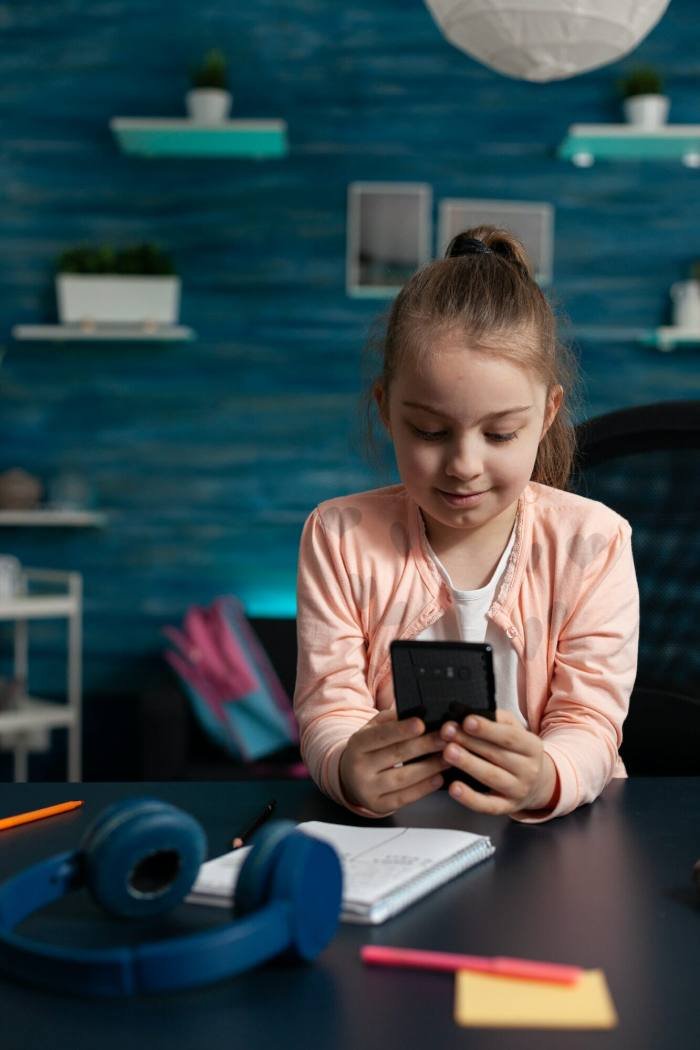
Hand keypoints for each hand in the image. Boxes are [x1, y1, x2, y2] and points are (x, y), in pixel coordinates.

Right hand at [339, 709, 449, 814]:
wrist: (350, 778)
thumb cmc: (368, 750)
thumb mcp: (371, 730)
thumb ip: (390, 720)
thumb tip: (415, 711)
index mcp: (357, 744)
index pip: (380, 735)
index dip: (401, 730)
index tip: (421, 723)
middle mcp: (359, 768)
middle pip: (395, 755)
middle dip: (424, 745)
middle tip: (445, 738)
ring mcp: (368, 789)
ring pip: (402, 778)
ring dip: (429, 767)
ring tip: (448, 757)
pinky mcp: (379, 806)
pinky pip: (405, 797)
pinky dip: (424, 788)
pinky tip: (438, 778)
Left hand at [439, 711, 558, 815]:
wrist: (539, 784)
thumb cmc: (518, 752)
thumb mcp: (517, 731)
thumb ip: (498, 720)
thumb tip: (472, 711)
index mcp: (532, 747)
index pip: (509, 736)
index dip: (487, 728)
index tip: (467, 720)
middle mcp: (529, 770)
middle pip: (497, 755)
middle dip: (470, 742)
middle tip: (447, 732)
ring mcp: (518, 791)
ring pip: (492, 777)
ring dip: (468, 764)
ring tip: (448, 752)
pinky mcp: (506, 807)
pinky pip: (487, 805)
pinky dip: (470, 798)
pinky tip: (454, 787)